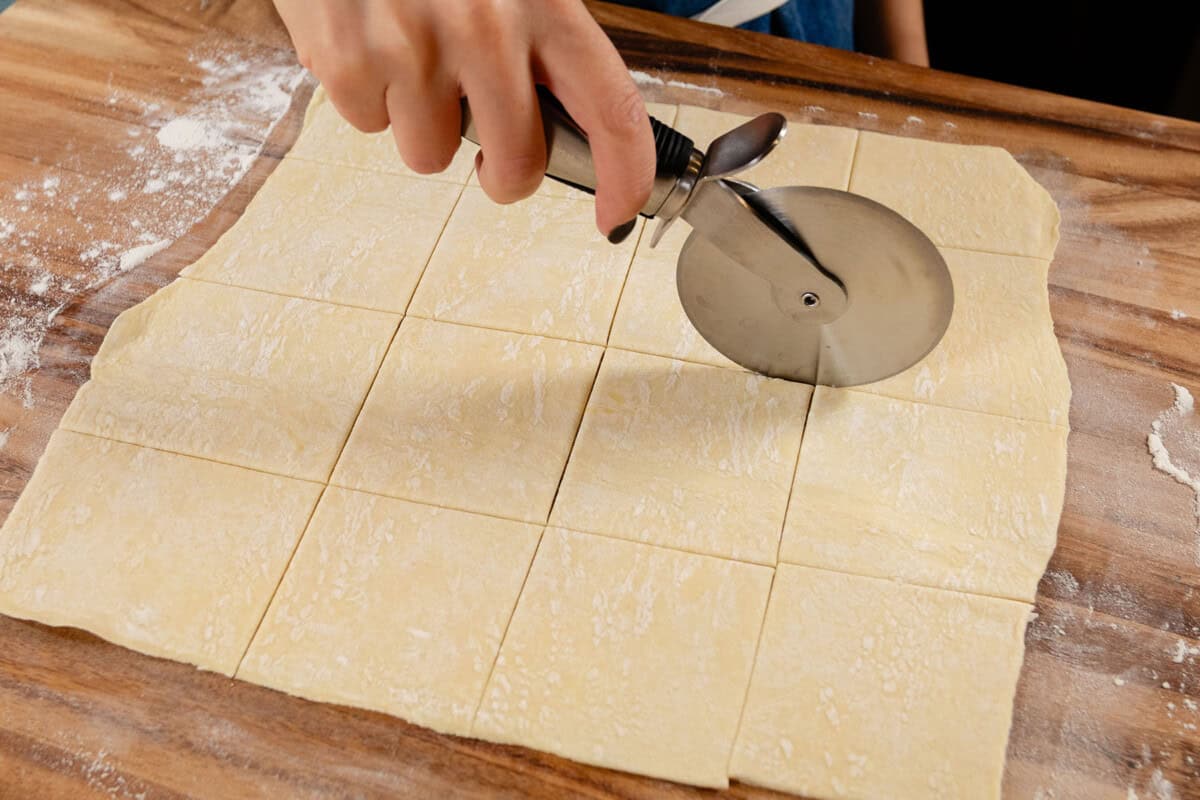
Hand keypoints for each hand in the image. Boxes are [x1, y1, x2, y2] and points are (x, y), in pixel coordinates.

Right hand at [273, 0, 655, 237]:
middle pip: (517, 164)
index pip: (612, 109)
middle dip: (500, 171)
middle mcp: (487, 28)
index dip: (626, 175)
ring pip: (431, 154)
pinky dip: (365, 98)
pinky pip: (368, 127)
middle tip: (482, 144)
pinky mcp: (351, 61)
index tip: (617, 211)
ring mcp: (415, 48)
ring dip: (419, 123)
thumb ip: (539, 38)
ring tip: (405, 56)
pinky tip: (366, 42)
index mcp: (544, 2)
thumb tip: (558, 121)